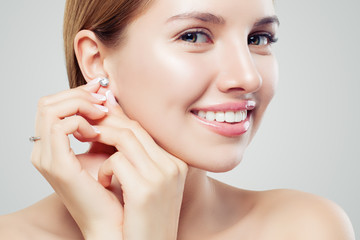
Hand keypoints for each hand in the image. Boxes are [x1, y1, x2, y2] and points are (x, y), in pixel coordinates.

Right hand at [31, 80, 123, 238]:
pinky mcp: (57, 165)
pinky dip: (81, 122)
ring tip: (102, 114)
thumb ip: (104, 122)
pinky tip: (98, 133)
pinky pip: (60, 126)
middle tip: (103, 99)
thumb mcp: (106, 147)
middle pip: (47, 103)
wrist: (114, 220)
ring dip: (80, 105)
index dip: (77, 93)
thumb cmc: (113, 187)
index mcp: (52, 147)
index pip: (53, 106)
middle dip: (78, 95)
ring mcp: (47, 158)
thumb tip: (108, 94)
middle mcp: (43, 151)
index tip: (101, 90)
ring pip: (50, 109)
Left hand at [93, 90, 188, 239]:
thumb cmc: (143, 221)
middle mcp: (173, 166)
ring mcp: (162, 176)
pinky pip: (116, 161)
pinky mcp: (145, 190)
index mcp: (176, 163)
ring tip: (90, 148)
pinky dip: (104, 169)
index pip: (144, 129)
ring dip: (102, 141)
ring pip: (124, 138)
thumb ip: (138, 157)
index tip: (100, 118)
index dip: (119, 120)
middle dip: (106, 123)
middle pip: (134, 129)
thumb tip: (117, 129)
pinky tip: (102, 182)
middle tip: (87, 126)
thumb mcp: (147, 185)